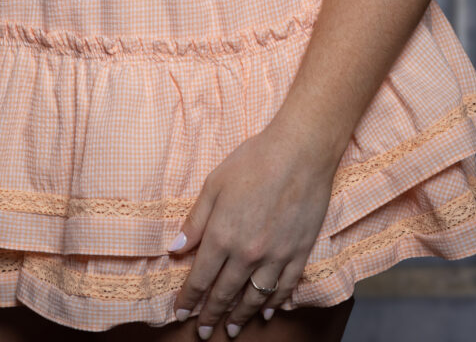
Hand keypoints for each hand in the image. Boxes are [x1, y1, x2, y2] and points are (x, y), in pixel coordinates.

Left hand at [166, 121, 335, 334]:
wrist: (300, 152)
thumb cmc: (253, 161)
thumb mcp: (214, 184)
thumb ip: (195, 221)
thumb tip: (175, 250)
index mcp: (222, 236)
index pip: (200, 278)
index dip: (189, 299)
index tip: (181, 314)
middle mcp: (247, 254)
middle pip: (225, 293)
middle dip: (211, 315)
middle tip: (203, 332)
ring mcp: (276, 256)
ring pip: (254, 297)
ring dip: (240, 316)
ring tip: (230, 329)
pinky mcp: (299, 253)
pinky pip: (284, 287)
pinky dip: (274, 303)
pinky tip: (266, 311)